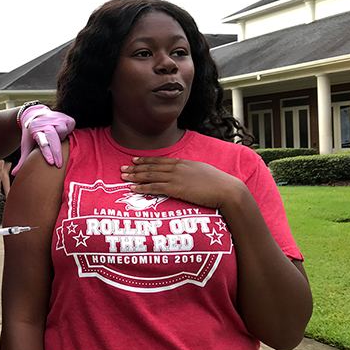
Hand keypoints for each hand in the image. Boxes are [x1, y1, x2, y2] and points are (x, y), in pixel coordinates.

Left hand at [13, 105, 74, 174]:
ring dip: (62, 138)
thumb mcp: (26, 145)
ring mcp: (56, 118)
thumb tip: (14, 174)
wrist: (35, 115)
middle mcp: (45, 122)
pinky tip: (63, 133)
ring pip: (63, 131)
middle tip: (59, 165)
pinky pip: (71, 126)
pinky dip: (69, 130)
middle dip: (57, 153)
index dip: (47, 153)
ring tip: (57, 140)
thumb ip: (22, 160)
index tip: (51, 163)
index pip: (42, 143)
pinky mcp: (65, 117)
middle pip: (54, 139)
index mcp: (35, 129)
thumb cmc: (32, 134)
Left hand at [120, 157, 245, 209]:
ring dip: (135, 176)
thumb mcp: (203, 172)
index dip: (146, 160)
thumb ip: (192, 172)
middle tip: (122, 168)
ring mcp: (176, 177)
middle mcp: (177, 168)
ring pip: (150, 175)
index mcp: (184, 163)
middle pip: (151, 167)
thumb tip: (187, 175)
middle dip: (135, 167)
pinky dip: (141, 187)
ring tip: (123, 177)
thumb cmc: (219, 184)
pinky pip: (154, 187)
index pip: (160, 160)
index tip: (134, 159)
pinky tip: (132, 188)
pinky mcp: (176, 189)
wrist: (227, 190)